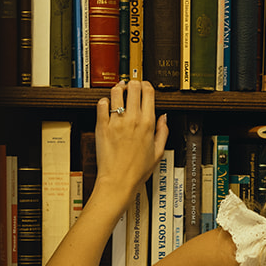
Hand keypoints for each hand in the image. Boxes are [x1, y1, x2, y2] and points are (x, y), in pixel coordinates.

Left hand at [95, 79, 168, 200]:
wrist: (118, 181)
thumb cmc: (137, 171)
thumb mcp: (158, 152)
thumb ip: (162, 132)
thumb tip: (164, 118)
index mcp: (148, 124)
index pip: (148, 92)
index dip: (146, 85)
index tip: (144, 86)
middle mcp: (132, 120)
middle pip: (133, 87)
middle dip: (132, 84)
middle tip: (131, 86)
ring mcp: (116, 122)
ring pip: (116, 92)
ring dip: (118, 89)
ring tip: (118, 92)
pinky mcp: (101, 126)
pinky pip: (101, 104)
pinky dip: (104, 101)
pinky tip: (107, 106)